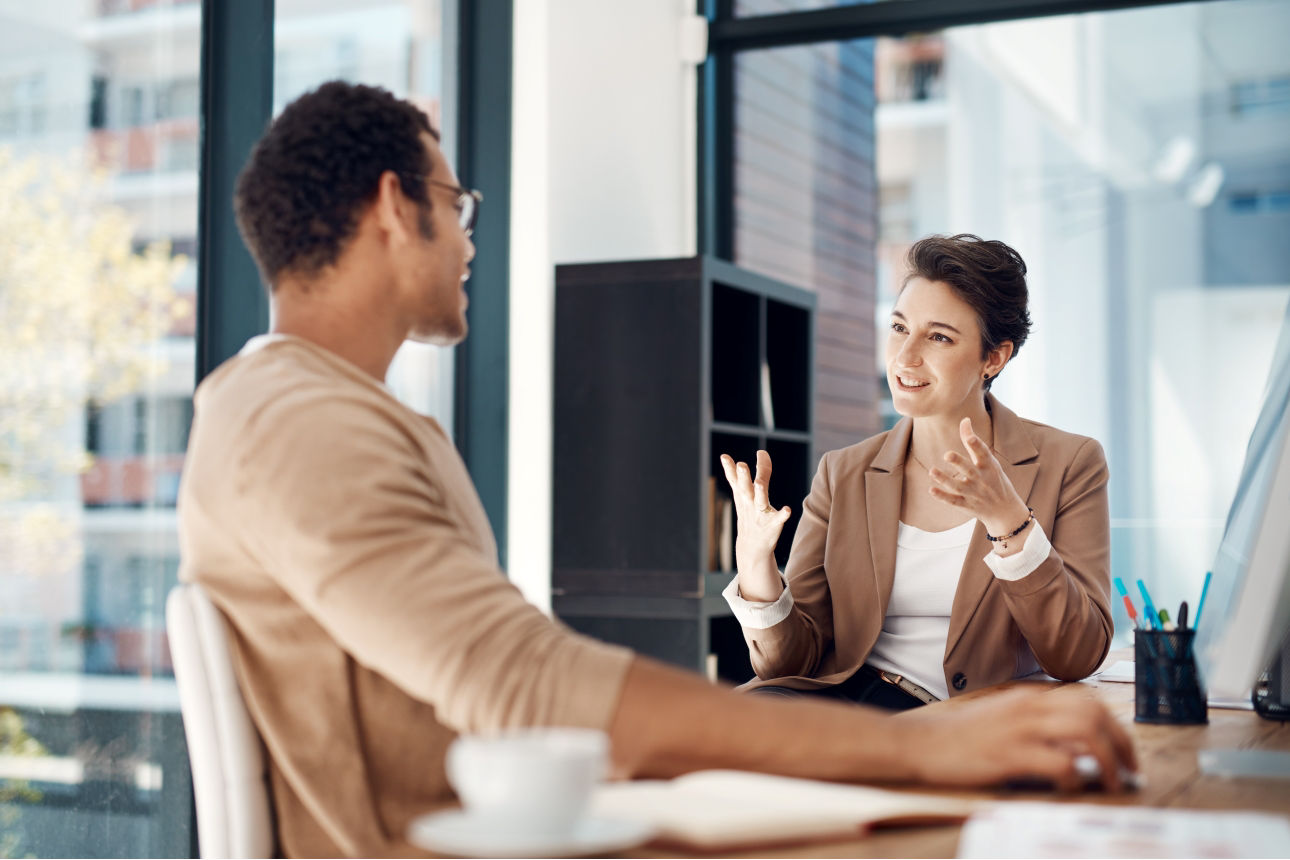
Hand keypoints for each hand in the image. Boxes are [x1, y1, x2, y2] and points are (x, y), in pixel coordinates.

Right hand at [720, 450, 790, 554]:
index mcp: (742, 495)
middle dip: (743, 477)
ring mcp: (760, 514)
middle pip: (745, 487)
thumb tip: (761, 451)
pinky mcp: (772, 524)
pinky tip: (787, 509)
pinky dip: (782, 514)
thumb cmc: (750, 514)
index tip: (725, 457)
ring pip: (760, 501)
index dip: (730, 468)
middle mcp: (749, 503)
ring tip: (760, 484)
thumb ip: (755, 472)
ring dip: (760, 492)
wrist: (752, 546)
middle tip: (741, 465)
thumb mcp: (747, 494)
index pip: (734, 479)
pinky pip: (778, 519)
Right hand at [897, 687, 1138, 791]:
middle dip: (1122, 743)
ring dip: (1108, 762)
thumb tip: (1076, 748)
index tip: (1124, 752)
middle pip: (1096, 713)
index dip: (1115, 726)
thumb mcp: (1002, 719)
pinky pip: (1060, 763)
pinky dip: (1076, 777)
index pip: (1089, 700)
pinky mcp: (1010, 755)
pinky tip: (1071, 787)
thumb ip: (1036, 725)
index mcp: (1029, 697)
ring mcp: (1020, 729)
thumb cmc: (959, 737)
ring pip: (1086, 733)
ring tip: (1112, 783)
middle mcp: (1029, 707)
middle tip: (1129, 770)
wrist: (920, 743)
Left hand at [927, 417, 1029, 538]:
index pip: (983, 453)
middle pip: (969, 470)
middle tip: (947, 455)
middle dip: (959, 462)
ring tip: (932, 471)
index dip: (976, 445)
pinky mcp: (966, 505)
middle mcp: (982, 479)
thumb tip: (964, 420)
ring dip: (944, 479)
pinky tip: (931, 490)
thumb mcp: (989, 461)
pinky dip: (943, 497)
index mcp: (989, 466)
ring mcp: (974, 493)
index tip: (970, 437)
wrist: (1006, 511)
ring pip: (957, 486)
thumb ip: (973, 442)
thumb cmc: (994, 479)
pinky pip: (953, 501)